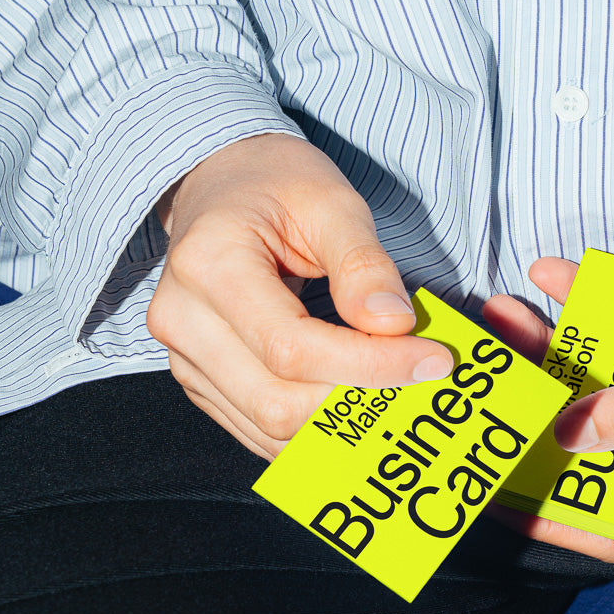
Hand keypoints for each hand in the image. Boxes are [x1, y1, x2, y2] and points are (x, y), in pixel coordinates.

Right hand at [146, 133, 451, 458]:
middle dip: (357, 400)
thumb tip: (394, 325)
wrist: (223, 185)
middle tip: (419, 377)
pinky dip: (315, 427)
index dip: (368, 365)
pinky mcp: (201, 380)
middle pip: (276, 400)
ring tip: (394, 389)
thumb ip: (363, 264)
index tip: (431, 360)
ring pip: (269, 426)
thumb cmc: (275, 184)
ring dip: (340, 421)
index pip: (292, 347)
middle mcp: (182, 320)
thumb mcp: (331, 202)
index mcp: (208, 264)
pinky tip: (355, 400)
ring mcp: (186, 357)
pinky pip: (259, 429)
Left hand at [482, 243, 613, 562]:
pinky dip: (582, 294)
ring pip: (589, 371)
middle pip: (586, 439)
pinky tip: (551, 271)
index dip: (558, 523)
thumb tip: (568, 436)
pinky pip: (612, 315)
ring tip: (503, 314)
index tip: (498, 499)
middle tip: (484, 386)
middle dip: (531, 415)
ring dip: (544, 345)